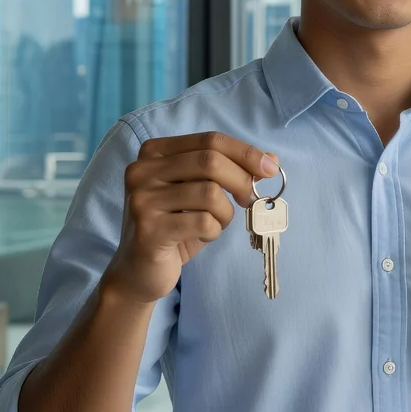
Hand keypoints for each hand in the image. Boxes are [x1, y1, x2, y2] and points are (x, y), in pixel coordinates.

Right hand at [104, 132, 278, 304]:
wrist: (139, 271)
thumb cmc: (176, 226)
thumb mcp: (201, 193)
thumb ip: (229, 171)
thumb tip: (271, 160)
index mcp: (154, 152)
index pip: (210, 140)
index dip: (245, 152)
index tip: (269, 168)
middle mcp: (142, 171)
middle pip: (210, 161)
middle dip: (241, 180)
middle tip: (250, 199)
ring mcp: (142, 200)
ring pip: (209, 193)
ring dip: (225, 212)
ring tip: (215, 223)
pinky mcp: (149, 229)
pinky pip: (203, 222)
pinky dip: (214, 230)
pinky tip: (202, 235)